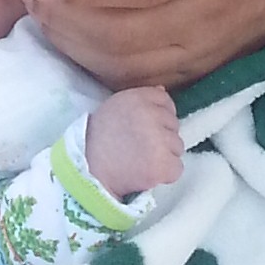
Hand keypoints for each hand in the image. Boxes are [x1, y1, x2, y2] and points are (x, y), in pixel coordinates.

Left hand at [20, 0, 264, 89]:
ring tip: (40, 13)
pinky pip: (139, 80)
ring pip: (124, 64)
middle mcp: (208, 15)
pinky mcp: (200, 73)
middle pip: (122, 34)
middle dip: (62, 18)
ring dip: (72, 44)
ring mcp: (204, 51)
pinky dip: (97, 66)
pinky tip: (72, 42)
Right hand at [84, 83, 183, 198]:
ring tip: (141, 161)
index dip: (159, 116)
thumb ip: (140, 99)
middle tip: (139, 147)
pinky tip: (147, 173)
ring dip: (164, 156)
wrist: (87, 171)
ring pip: (177, 147)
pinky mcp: (162, 164)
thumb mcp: (114, 108)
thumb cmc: (98, 140)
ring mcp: (158, 140)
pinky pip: (177, 168)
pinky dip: (165, 174)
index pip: (165, 101)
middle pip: (174, 125)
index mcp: (137, 98)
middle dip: (162, 137)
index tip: (146, 129)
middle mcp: (150, 115)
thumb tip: (163, 90)